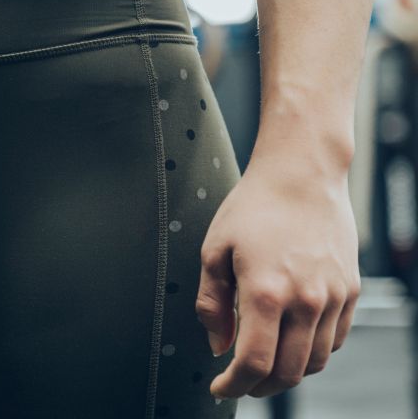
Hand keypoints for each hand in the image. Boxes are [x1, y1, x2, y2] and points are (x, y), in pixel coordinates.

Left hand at [195, 141, 360, 399]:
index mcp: (266, 292)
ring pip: (314, 361)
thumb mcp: (214, 250)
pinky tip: (290, 342)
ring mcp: (333, 297)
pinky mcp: (351, 291)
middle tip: (239, 382)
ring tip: (264, 365)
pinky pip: (334, 340)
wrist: (301, 175)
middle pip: (288, 372)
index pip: (254, 362)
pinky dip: (312, 352)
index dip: (234, 385)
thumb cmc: (252, 208)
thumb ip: (212, 303)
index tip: (219, 388)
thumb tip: (219, 346)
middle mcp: (306, 301)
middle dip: (259, 386)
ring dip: (287, 373)